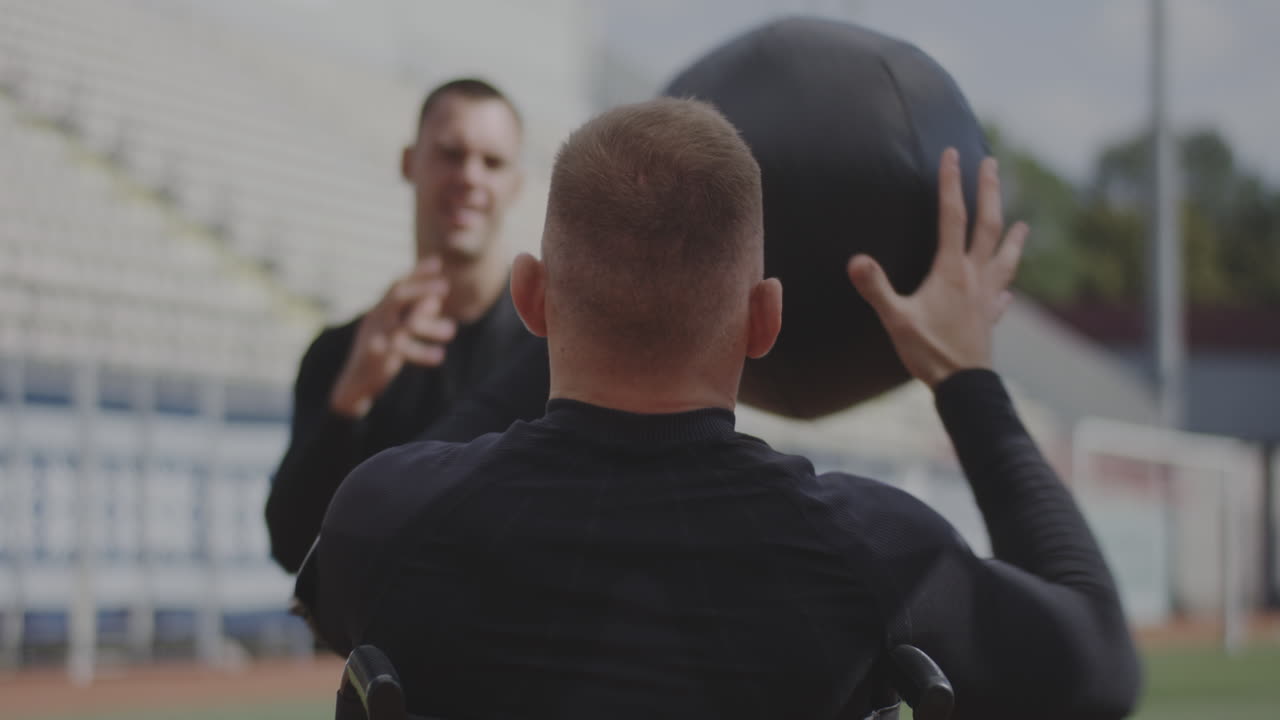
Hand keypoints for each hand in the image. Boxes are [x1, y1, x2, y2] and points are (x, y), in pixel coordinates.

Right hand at [329, 257, 456, 416]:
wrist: (354, 382)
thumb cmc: (380, 353)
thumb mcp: (396, 330)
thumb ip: (414, 314)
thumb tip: (435, 300)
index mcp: (381, 310)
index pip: (397, 284)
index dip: (416, 273)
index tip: (437, 262)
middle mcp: (375, 318)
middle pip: (396, 296)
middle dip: (421, 288)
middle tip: (446, 287)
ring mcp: (374, 336)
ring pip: (403, 324)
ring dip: (429, 326)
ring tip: (452, 331)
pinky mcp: (375, 357)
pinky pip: (400, 350)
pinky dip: (420, 352)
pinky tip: (439, 357)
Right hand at [847, 148, 1027, 388]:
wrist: (964, 386)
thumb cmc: (929, 352)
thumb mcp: (896, 319)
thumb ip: (877, 288)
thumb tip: (856, 260)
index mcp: (950, 270)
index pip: (951, 217)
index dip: (950, 183)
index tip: (952, 154)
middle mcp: (974, 277)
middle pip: (988, 225)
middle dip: (989, 191)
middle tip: (991, 164)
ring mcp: (987, 297)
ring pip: (1005, 258)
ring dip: (1014, 238)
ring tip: (1023, 224)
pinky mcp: (989, 318)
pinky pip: (1002, 296)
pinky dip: (1006, 286)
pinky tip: (1008, 290)